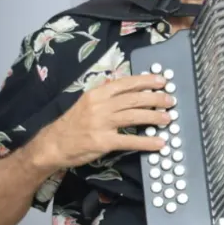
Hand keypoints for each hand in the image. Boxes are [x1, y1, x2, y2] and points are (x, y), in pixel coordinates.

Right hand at [32, 74, 173, 168]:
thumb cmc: (72, 123)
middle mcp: (100, 106)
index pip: (126, 83)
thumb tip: (126, 84)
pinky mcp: (103, 142)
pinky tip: (159, 143)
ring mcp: (101, 124)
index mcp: (97, 94)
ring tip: (168, 118)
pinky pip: (130, 140)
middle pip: (134, 99)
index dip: (146, 81)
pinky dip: (146, 142)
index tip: (162, 80)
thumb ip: (106, 94)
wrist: (52, 144)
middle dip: (155, 98)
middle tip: (171, 100)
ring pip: (134, 116)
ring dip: (154, 116)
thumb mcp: (87, 102)